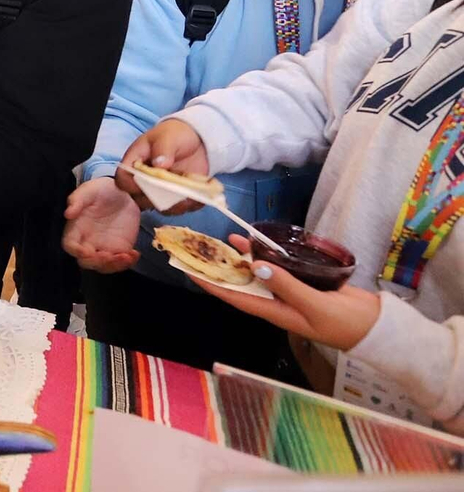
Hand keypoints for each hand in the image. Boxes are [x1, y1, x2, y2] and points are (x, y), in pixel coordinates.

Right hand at [63, 177, 141, 272]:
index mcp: (76, 229)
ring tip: (126, 255)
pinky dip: (128, 262)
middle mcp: (88, 242)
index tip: (86, 251)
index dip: (76, 251)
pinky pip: (121, 262)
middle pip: (86, 261)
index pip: (70, 245)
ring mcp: (104, 247)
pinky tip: (135, 253)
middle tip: (109, 255)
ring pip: (104, 266)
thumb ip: (77, 201)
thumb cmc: (100, 190)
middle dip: (97, 262)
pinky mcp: (120, 249)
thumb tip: (68, 213)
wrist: (123, 193)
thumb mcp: (88, 191)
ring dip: (114, 265)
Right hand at [115, 119, 210, 211]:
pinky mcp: (175, 198)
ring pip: (159, 208)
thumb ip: (163, 149)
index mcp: (135, 163)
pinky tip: (197, 197)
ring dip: (174, 206)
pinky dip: (188, 206)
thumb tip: (159, 164)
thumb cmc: (174, 135)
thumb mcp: (167, 136)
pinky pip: (178, 209)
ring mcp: (160, 191)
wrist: (195, 140)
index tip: (147, 184)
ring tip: (189, 195)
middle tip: (173, 191)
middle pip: (139, 199)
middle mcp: (144, 181)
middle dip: (156, 199)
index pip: (123, 179)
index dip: (131, 185)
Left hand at [193, 235, 381, 351]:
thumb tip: (256, 267)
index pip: (234, 297)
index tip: (188, 270)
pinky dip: (267, 256)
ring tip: (226, 238)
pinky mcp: (304, 285)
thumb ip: (287, 286)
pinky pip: (278, 269)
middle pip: (241, 284)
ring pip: (259, 274)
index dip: (210, 284)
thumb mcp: (315, 306)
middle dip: (221, 268)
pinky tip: (260, 243)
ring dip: (243, 258)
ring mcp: (290, 294)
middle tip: (203, 247)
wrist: (377, 327)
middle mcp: (277, 304)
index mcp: (275, 313)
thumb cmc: (346, 323)